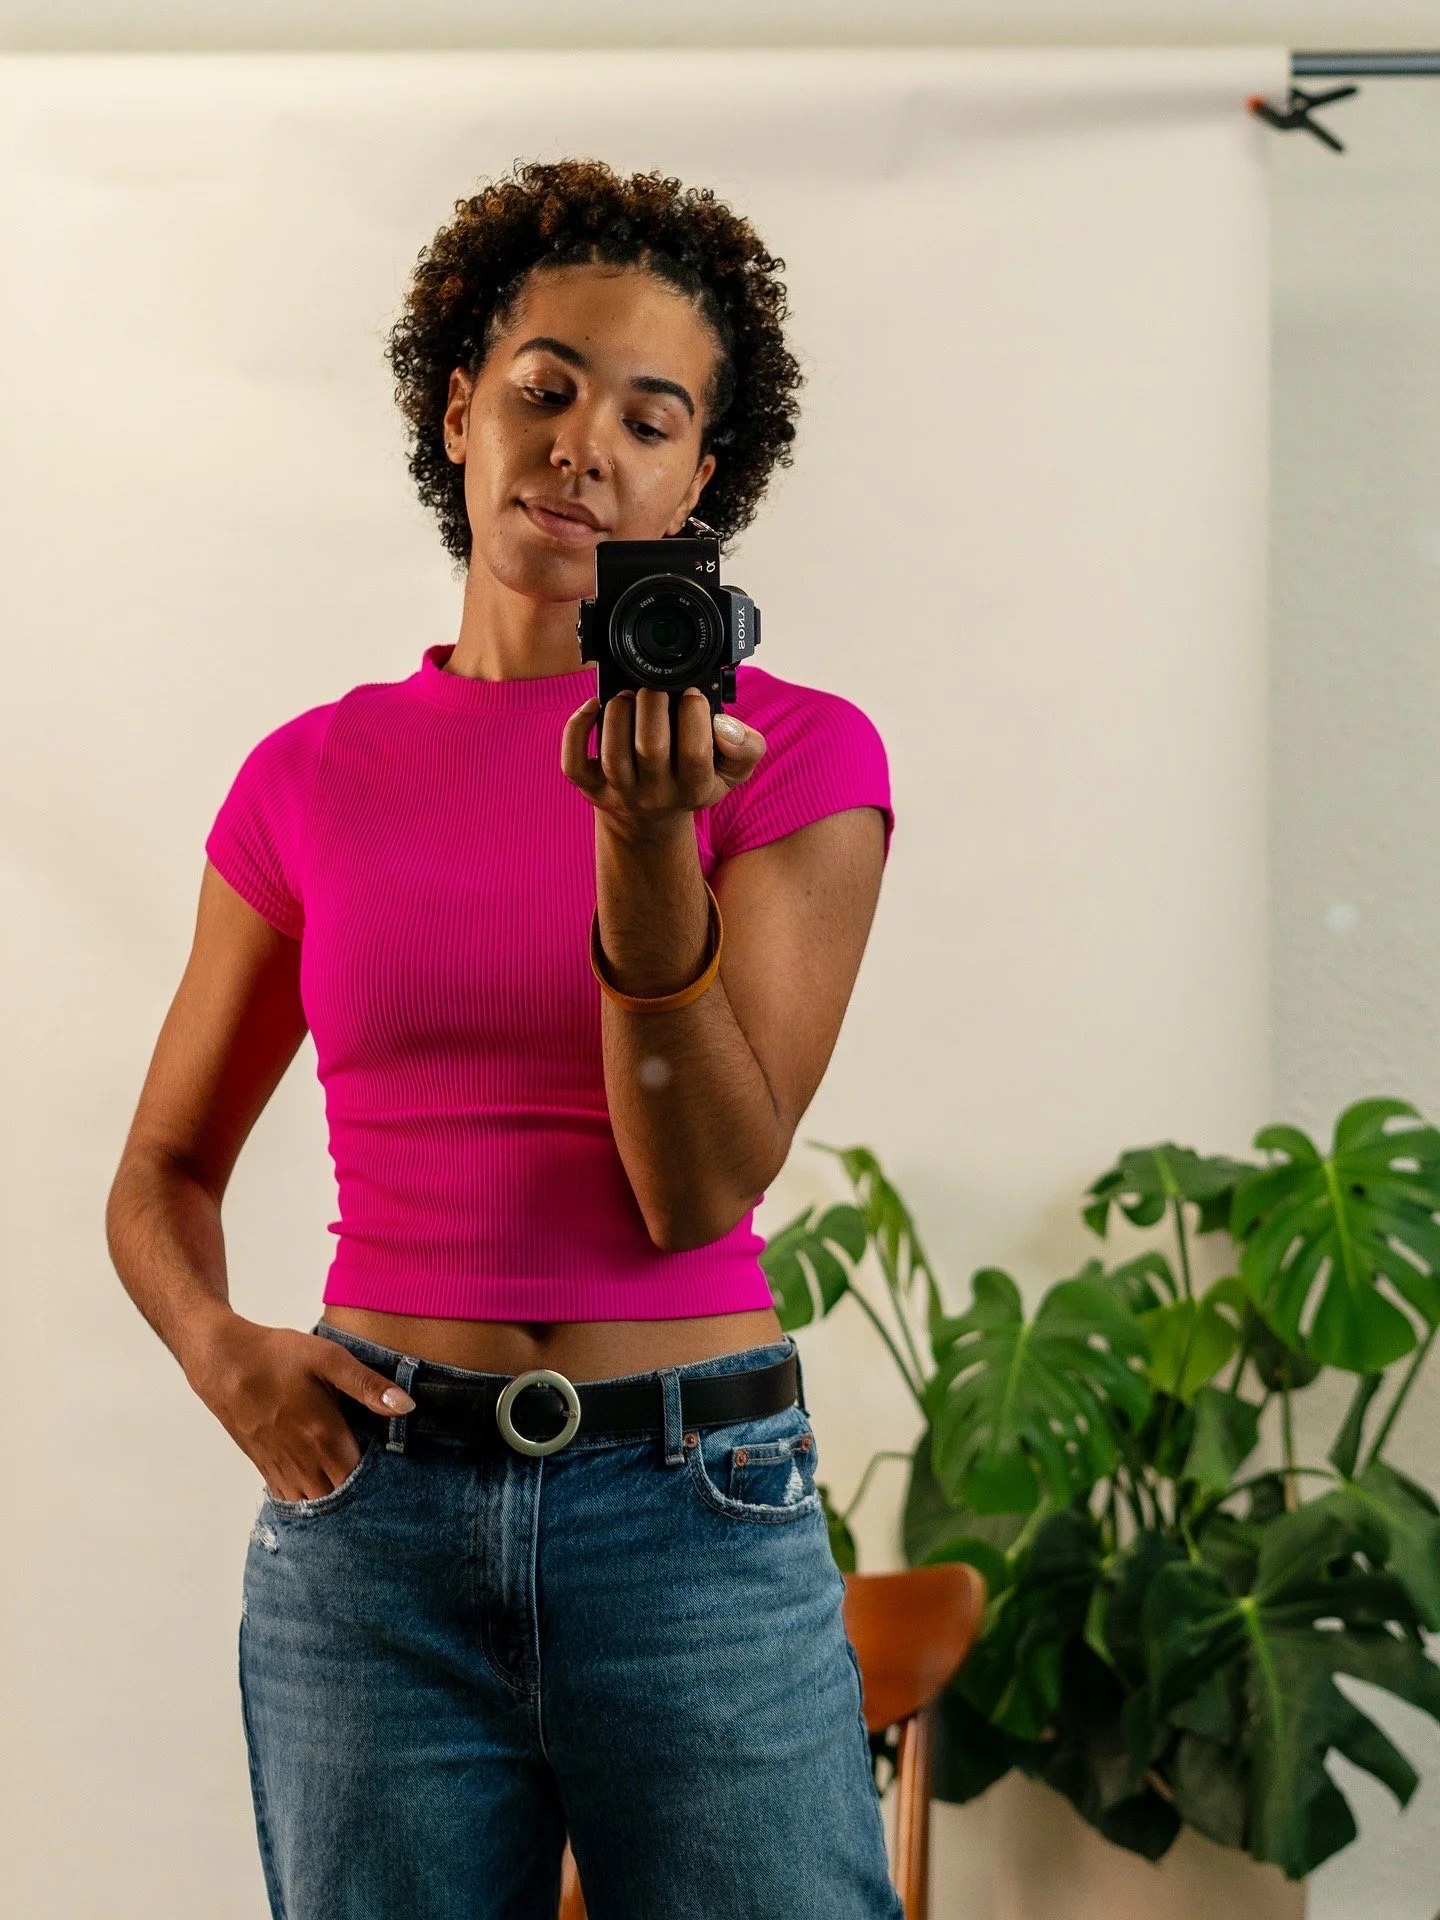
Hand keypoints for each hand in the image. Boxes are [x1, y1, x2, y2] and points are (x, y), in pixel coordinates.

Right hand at [183, 1313, 413, 1502]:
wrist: (222, 1363)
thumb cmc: (276, 1356)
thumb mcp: (329, 1359)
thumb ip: (368, 1386)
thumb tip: (407, 1406)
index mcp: (324, 1437)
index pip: (361, 1479)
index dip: (380, 1482)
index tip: (395, 1475)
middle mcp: (303, 1460)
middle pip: (339, 1498)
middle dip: (359, 1497)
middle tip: (379, 1487)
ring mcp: (281, 1466)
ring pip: (314, 1503)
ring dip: (333, 1501)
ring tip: (353, 1492)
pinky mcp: (264, 1465)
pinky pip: (289, 1497)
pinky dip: (307, 1499)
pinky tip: (320, 1488)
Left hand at [561, 687, 765, 837]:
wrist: (650, 818)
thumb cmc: (692, 780)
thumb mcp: (732, 770)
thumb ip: (747, 747)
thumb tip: (724, 725)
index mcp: (695, 789)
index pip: (696, 753)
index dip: (693, 714)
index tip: (691, 693)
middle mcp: (656, 796)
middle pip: (650, 747)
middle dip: (652, 704)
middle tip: (656, 690)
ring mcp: (620, 794)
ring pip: (612, 751)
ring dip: (618, 711)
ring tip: (628, 695)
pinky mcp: (590, 788)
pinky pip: (573, 761)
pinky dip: (577, 728)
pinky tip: (593, 707)